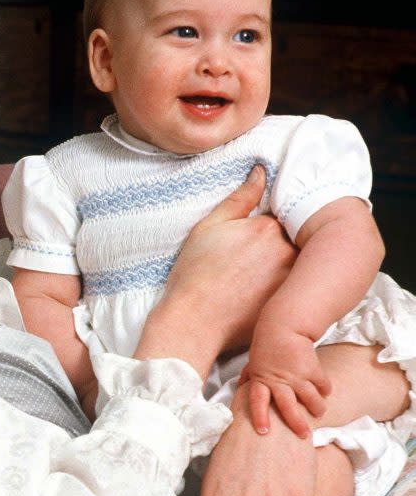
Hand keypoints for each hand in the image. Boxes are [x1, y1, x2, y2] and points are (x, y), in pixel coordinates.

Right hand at [149, 168, 296, 376]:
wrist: (194, 323)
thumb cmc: (195, 275)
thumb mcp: (208, 227)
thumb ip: (240, 198)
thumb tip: (261, 173)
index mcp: (267, 228)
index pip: (285, 214)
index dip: (272, 222)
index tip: (258, 234)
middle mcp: (287, 251)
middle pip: (297, 238)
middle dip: (285, 242)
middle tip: (259, 257)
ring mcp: (293, 280)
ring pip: (301, 262)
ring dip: (290, 263)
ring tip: (261, 275)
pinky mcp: (293, 304)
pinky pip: (300, 288)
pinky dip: (292, 286)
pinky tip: (266, 292)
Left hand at [244, 321, 331, 437]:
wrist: (285, 325)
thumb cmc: (267, 344)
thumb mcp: (254, 360)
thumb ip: (249, 375)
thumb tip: (240, 387)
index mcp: (262, 379)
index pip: (257, 401)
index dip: (260, 416)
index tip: (263, 431)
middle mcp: (279, 380)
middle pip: (287, 407)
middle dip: (296, 423)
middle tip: (304, 435)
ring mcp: (297, 375)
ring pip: (310, 399)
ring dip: (317, 408)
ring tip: (319, 413)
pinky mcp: (313, 368)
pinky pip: (322, 385)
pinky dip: (325, 389)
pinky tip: (325, 391)